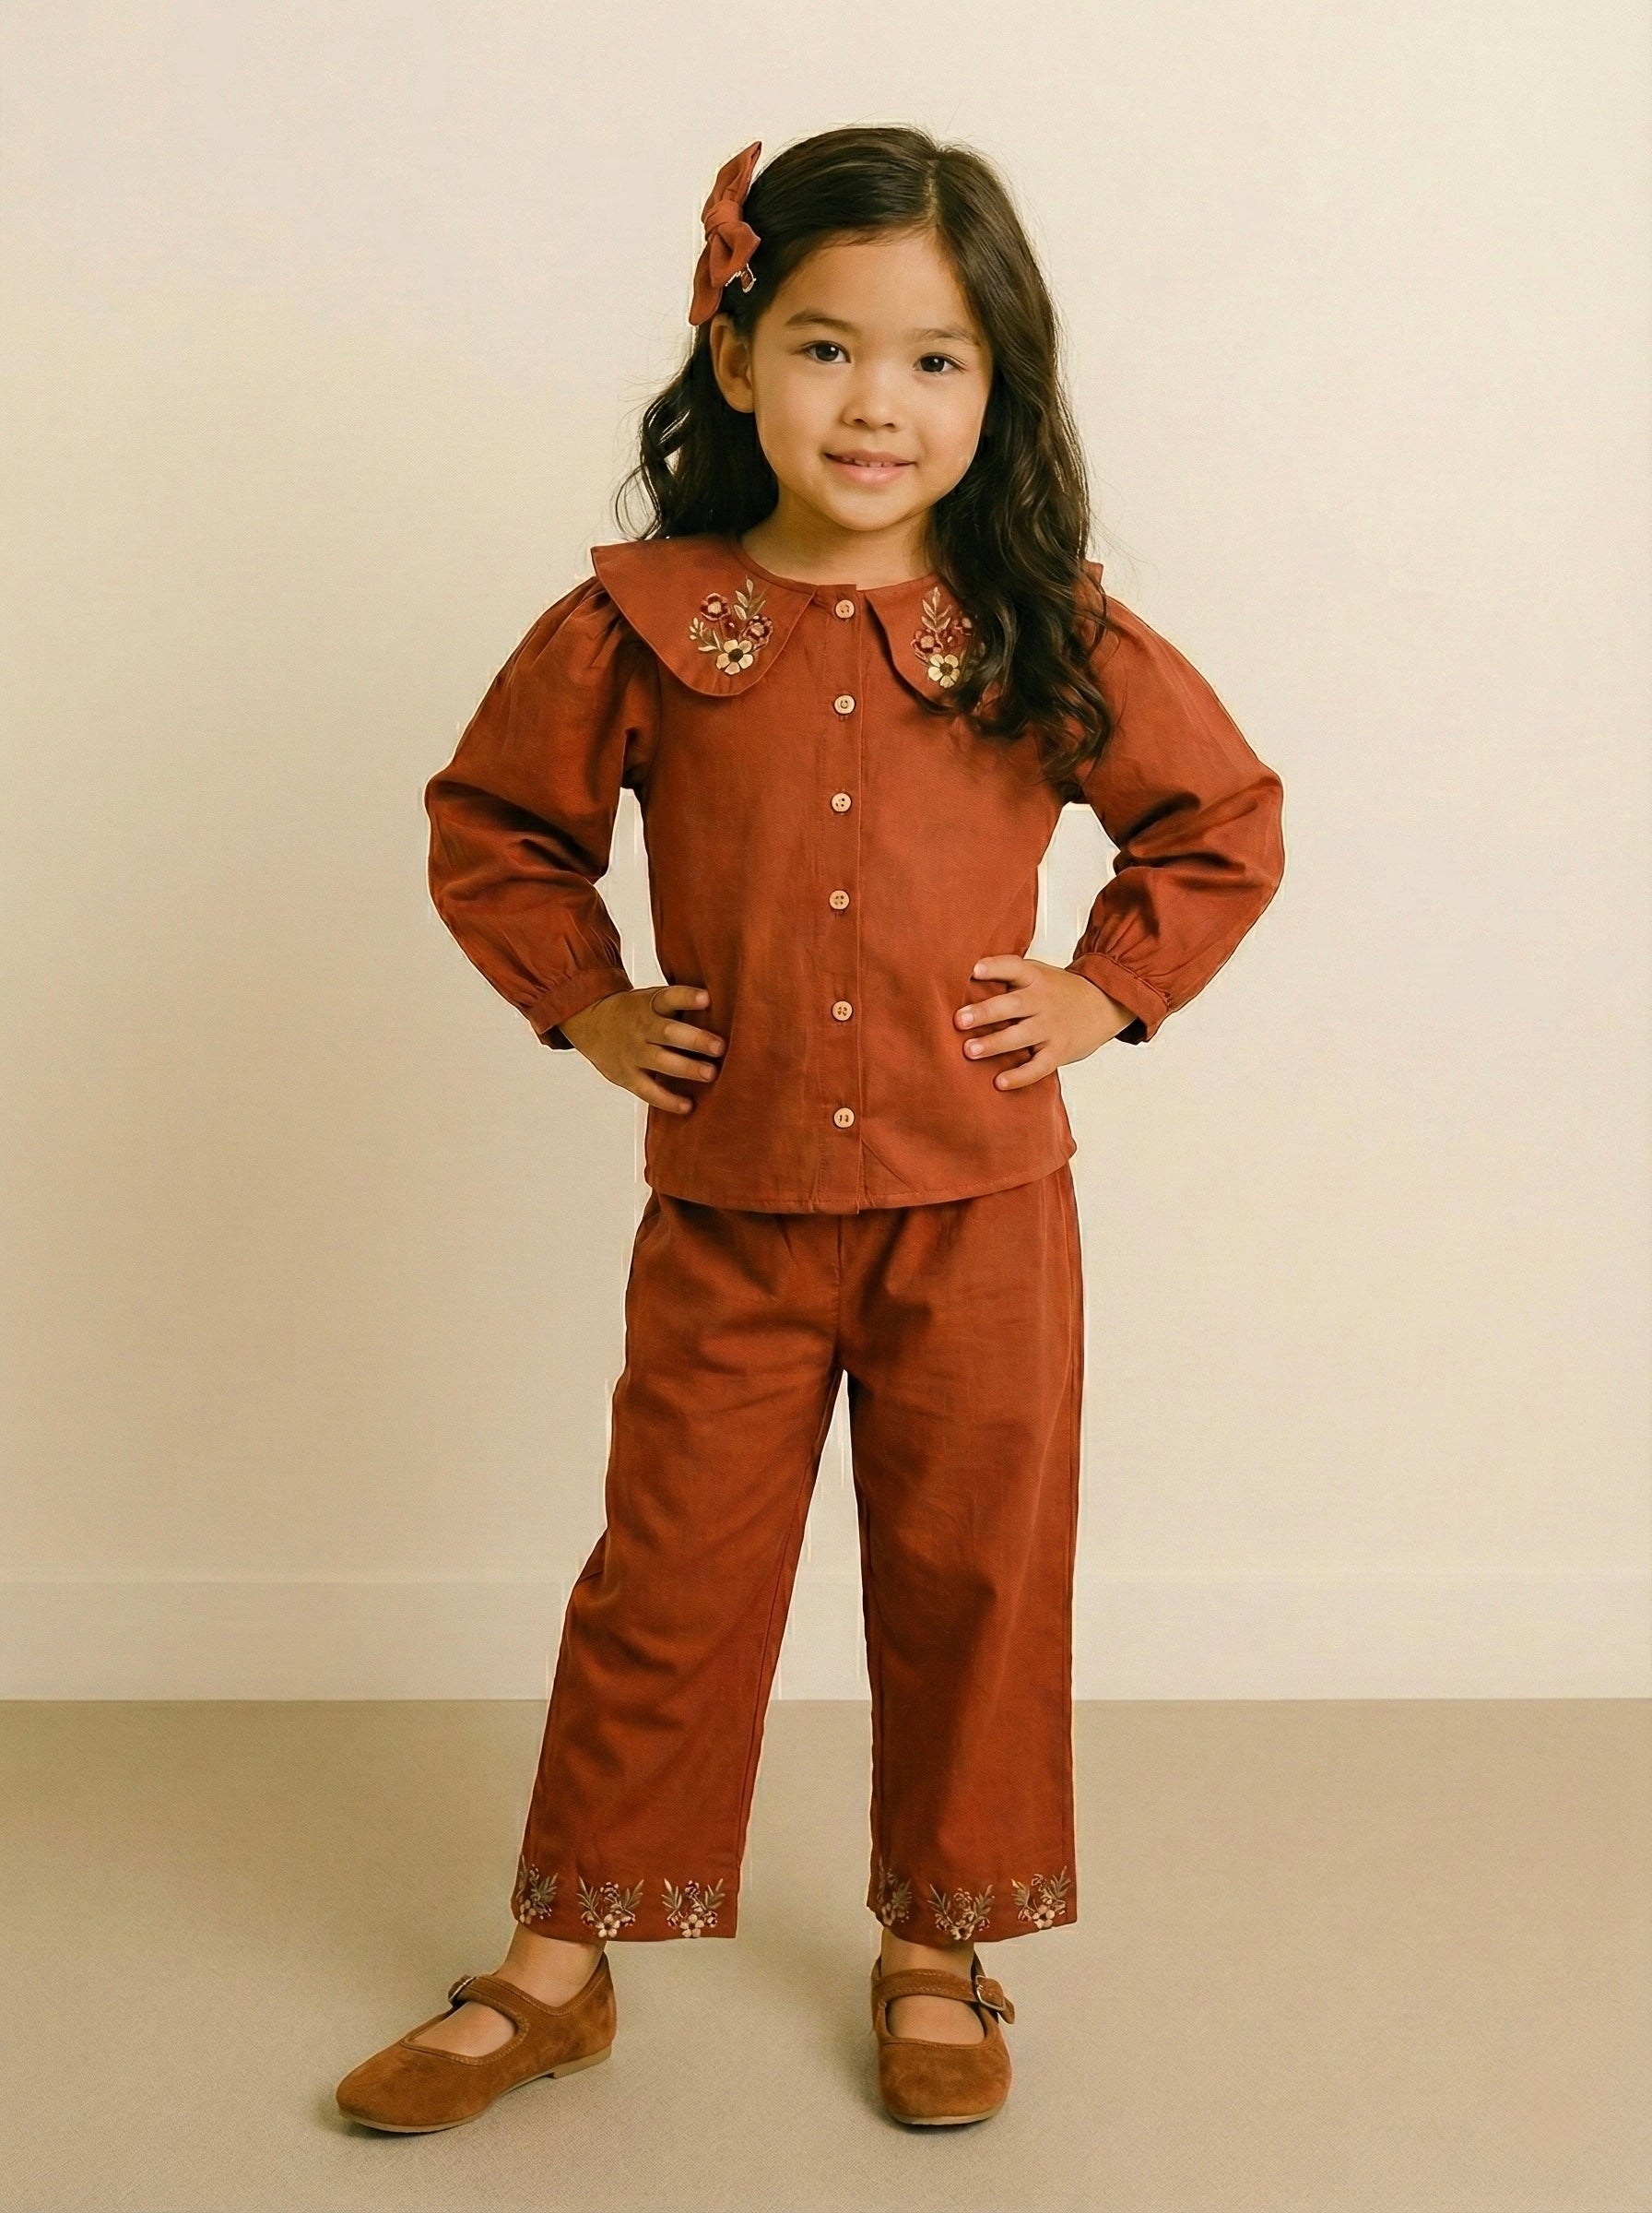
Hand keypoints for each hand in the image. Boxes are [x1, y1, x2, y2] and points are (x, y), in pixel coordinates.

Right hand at [559, 985, 724, 1114]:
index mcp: (649, 1004)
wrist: (590, 1021)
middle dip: (695, 1040)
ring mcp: (633, 1053)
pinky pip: (648, 1091)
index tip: (707, 998)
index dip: (687, 997)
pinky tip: (688, 1105)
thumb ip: (679, 1003)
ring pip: (660, 1062)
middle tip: (719, 1046)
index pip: (668, 996)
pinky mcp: (626, 1076)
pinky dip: (668, 1100)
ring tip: (710, 1074)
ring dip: (686, 1068)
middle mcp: (641, 1027)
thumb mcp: (651, 998)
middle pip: (668, 1032)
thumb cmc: (634, 1012)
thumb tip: (726, 1005)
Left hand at [954, 956, 1134, 1090]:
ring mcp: (1052, 1027)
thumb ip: (1008, 978)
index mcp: (1035, 978)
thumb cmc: (1059, 992)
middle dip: (985, 1012)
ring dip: (995, 1044)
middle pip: (1013, 1005)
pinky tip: (1000, 1081)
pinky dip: (1020, 1076)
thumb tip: (961, 982)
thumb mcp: (1038, 975)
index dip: (994, 967)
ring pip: (1022, 1035)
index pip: (1014, 967)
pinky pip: (1039, 1066)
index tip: (973, 970)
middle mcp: (1043, 1001)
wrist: (1104, 1004)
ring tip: (970, 1050)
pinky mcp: (1059, 1051)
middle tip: (959, 1020)